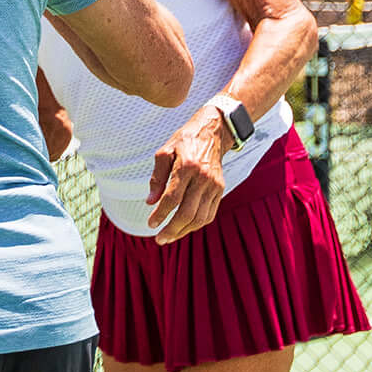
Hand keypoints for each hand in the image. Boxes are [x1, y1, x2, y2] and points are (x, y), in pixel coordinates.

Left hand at [145, 109, 229, 243]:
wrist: (213, 133)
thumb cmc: (184, 141)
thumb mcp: (164, 153)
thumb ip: (157, 178)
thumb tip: (150, 201)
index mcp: (187, 167)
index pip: (173, 198)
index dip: (161, 214)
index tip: (150, 224)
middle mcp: (203, 178)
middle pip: (188, 212)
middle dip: (172, 229)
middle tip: (159, 239)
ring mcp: (214, 185)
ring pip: (200, 217)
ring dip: (184, 231)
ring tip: (169, 237)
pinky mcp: (220, 189)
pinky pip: (210, 214)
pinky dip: (196, 225)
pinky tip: (183, 228)